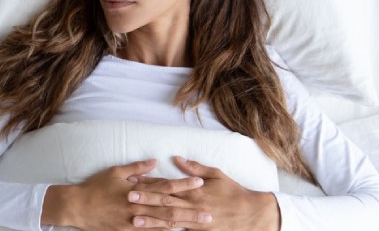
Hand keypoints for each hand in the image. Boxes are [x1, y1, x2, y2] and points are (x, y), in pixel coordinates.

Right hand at [42, 159, 205, 230]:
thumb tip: (154, 161)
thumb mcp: (115, 171)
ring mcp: (133, 220)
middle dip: (191, 209)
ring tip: (199, 225)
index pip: (165, 186)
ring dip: (182, 223)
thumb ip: (136, 168)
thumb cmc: (95, 187)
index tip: (200, 182)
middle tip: (209, 212)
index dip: (183, 184)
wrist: (77, 207)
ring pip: (162, 223)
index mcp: (136, 188)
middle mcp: (138, 205)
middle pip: (169, 207)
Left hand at [128, 156, 279, 230]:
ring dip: (151, 220)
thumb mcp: (216, 174)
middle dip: (145, 199)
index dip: (149, 182)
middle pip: (165, 201)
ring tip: (134, 220)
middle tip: (127, 197)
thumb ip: (195, 168)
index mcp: (194, 189)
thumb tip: (178, 159)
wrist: (250, 213)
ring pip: (169, 220)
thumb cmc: (232, 191)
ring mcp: (195, 219)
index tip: (133, 179)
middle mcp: (192, 204)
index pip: (167, 184)